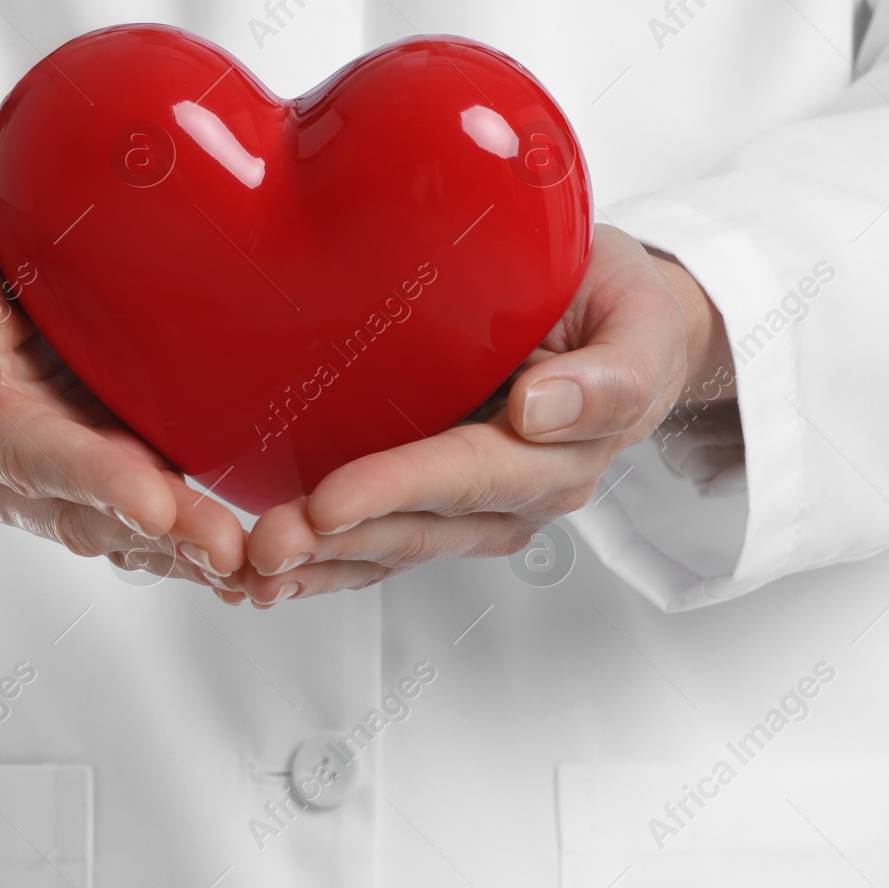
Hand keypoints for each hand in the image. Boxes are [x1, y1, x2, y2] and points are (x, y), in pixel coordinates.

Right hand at [0, 160, 247, 597]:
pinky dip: (196, 532)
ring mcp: (63, 460)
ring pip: (127, 522)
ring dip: (188, 547)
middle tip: (230, 552)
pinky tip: (254, 556)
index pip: (29, 456)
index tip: (152, 502)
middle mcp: (9, 461)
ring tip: (254, 566)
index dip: (92, 481)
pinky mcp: (105, 448)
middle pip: (89, 508)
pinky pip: (152, 502)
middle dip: (162, 534)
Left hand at [238, 224, 733, 606]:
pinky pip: (381, 545)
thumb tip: (541, 410)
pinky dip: (324, 565)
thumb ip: (612, 374)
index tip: (329, 502)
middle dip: (336, 542)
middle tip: (262, 546)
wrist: (627, 330)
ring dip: (320, 564)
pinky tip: (268, 577)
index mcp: (561, 455)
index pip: (464, 475)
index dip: (395, 490)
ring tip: (248, 572)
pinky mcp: (441, 506)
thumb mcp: (640, 323)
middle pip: (416, 527)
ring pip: (390, 549)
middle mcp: (515, 497)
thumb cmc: (624, 312)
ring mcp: (476, 510)